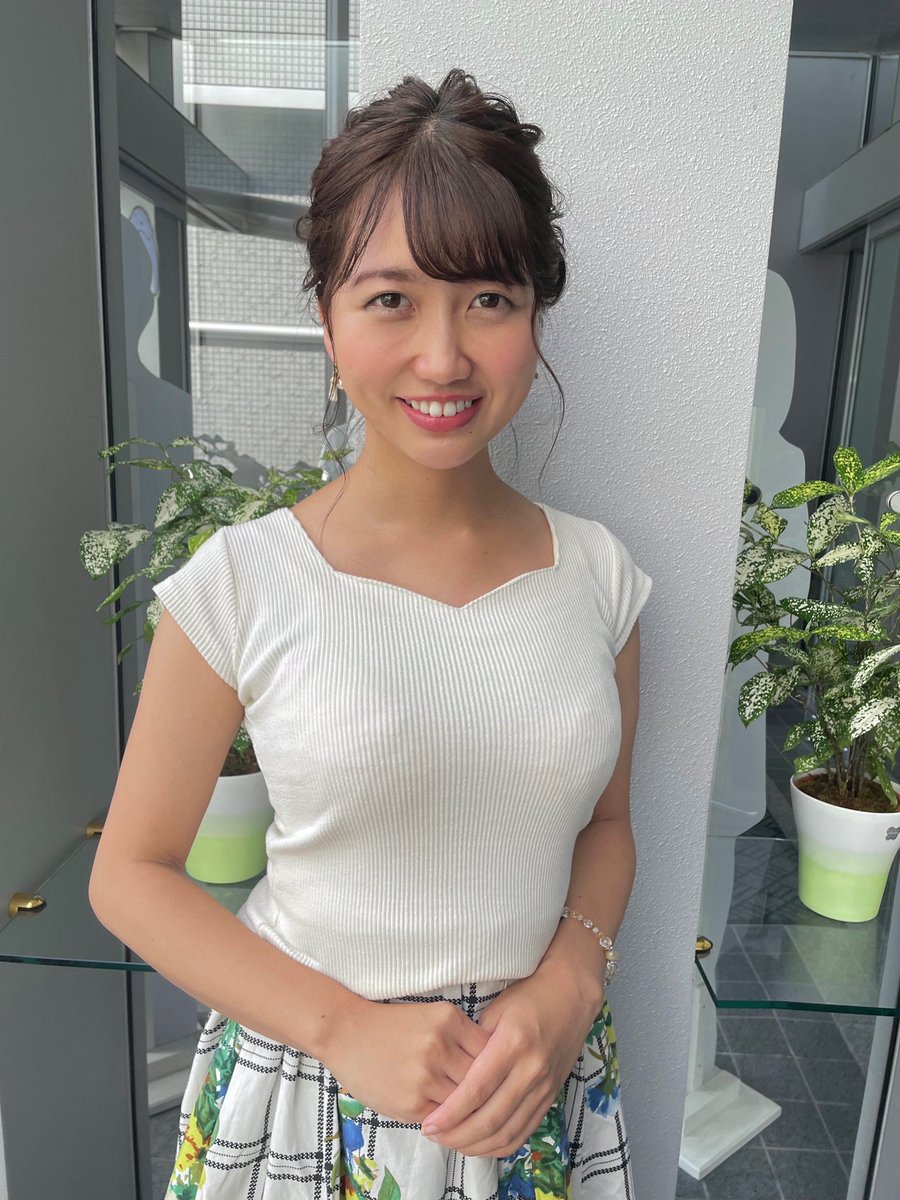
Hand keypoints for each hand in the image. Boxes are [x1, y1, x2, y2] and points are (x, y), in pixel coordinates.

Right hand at [320, 996, 491, 1125]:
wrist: (346, 1033)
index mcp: (448, 1020)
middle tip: (493, 1101)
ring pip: (465, 1102)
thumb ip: (461, 1038)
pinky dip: (450, 1122)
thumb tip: (494, 1066)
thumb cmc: (392, 1026)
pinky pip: (444, 1119)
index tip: (499, 1075)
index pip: (491, 1050)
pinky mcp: (412, 1103)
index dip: (497, 1066)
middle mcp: (440, 1046)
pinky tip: (449, 1119)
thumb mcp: (432, 1017)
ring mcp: (425, 1076)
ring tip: (474, 1115)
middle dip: (487, 1092)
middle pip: (481, 1079)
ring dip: (469, 1111)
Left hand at [419, 969, 602, 1157]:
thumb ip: (475, 1044)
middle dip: (458, 1135)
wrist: (571, 997)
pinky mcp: (551, 1097)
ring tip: (451, 1143)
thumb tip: (451, 1075)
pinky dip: (499, 1145)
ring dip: (476, 1146)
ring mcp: (544, 1087)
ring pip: (507, 1132)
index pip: (477, 1090)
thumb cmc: (527, 998)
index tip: (428, 1124)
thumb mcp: (495, 1010)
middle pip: (491, 1118)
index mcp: (512, 1044)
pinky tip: (479, 1144)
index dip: (451, 1113)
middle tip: (433, 1136)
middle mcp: (531, 1070)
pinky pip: (524, 1132)